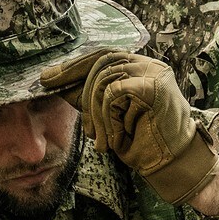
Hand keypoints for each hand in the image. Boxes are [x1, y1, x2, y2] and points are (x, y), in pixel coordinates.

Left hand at [39, 50, 218, 203]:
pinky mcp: (153, 86)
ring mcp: (153, 72)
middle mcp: (148, 64)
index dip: (73, 66)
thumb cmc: (141, 140)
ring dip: (96, 114)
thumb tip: (52, 79)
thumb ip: (86, 95)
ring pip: (104, 79)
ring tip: (101, 139)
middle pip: (100, 62)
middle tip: (77, 119)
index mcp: (138, 66)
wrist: (170, 163)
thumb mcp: (106, 113)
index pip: (101, 55)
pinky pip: (114, 93)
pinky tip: (118, 137)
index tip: (48, 77)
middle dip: (79, 89)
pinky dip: (110, 119)